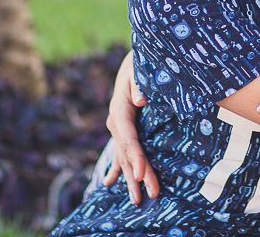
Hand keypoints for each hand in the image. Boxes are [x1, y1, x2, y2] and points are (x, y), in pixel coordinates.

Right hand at [102, 51, 159, 202]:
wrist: (134, 58)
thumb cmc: (141, 62)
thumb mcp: (139, 68)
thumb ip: (139, 84)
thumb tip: (140, 100)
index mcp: (119, 109)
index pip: (128, 137)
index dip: (135, 155)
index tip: (142, 172)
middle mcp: (115, 121)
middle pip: (127, 152)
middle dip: (138, 174)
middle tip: (149, 193)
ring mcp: (118, 127)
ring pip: (123, 156)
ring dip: (130, 178)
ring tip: (137, 199)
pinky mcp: (123, 128)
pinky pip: (120, 152)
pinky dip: (116, 168)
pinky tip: (109, 182)